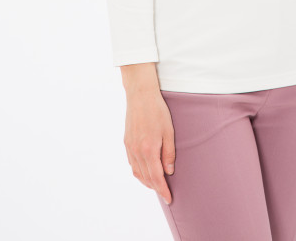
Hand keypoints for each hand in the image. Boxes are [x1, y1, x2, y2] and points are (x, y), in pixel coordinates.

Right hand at [123, 88, 175, 203]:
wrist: (140, 95)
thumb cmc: (158, 111)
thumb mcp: (169, 131)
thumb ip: (169, 153)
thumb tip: (169, 171)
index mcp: (149, 149)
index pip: (156, 177)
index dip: (162, 190)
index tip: (169, 198)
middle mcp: (137, 151)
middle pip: (146, 177)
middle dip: (156, 188)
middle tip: (165, 194)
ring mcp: (129, 147)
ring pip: (137, 172)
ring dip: (146, 181)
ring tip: (156, 185)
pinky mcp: (126, 142)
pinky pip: (132, 163)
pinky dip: (138, 171)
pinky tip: (145, 171)